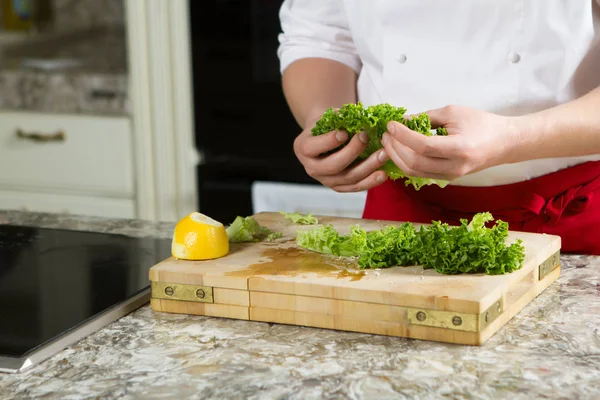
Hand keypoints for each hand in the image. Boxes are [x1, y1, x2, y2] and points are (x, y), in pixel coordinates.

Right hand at [293, 115, 388, 191]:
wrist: (325, 138)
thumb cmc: (327, 125)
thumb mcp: (326, 117)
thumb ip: (338, 117)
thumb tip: (360, 116)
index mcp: (302, 148)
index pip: (313, 147)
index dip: (329, 141)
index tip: (344, 132)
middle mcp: (311, 168)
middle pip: (333, 166)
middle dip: (352, 152)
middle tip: (365, 136)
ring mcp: (325, 180)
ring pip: (348, 178)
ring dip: (368, 167)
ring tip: (383, 154)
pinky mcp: (339, 187)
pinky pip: (355, 187)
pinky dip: (371, 181)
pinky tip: (383, 173)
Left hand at [381, 105, 517, 181]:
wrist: (503, 143)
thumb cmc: (481, 123)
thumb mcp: (453, 113)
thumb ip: (426, 117)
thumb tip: (401, 121)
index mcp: (459, 149)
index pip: (423, 146)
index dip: (403, 136)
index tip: (391, 125)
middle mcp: (454, 167)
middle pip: (415, 163)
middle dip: (395, 147)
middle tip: (386, 133)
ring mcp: (450, 176)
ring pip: (414, 172)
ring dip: (397, 157)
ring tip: (389, 141)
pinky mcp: (446, 178)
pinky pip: (419, 174)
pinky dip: (405, 163)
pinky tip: (398, 150)